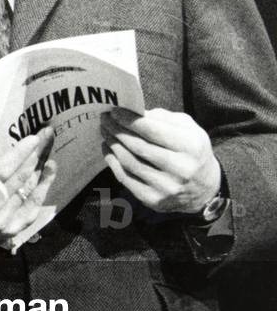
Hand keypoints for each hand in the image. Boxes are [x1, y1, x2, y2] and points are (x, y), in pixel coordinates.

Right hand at [0, 126, 56, 251]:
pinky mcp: (9, 230)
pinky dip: (42, 189)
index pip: (4, 170)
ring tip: (49, 147)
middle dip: (37, 153)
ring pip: (29, 190)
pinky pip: (32, 208)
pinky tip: (48, 172)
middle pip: (22, 177)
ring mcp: (3, 222)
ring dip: (41, 167)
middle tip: (46, 134)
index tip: (33, 138)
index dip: (21, 153)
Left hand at [102, 107, 221, 214]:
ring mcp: (166, 187)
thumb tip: (132, 112)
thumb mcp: (187, 128)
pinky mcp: (153, 200)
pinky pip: (125, 178)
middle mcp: (180, 169)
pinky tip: (108, 149)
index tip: (114, 111)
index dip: (129, 120)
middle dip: (117, 130)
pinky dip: (112, 162)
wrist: (204, 188)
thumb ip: (162, 118)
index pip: (152, 131)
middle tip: (104, 119)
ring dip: (112, 144)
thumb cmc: (191, 150)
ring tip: (105, 132)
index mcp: (190, 147)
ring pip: (129, 162)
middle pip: (138, 146)